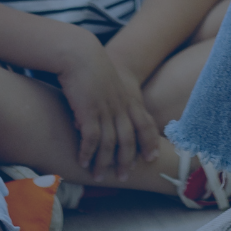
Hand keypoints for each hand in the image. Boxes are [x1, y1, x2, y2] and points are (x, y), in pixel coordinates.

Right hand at [55, 42, 162, 181]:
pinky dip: (88, 153)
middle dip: (126, 161)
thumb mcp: (109, 83)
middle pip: (129, 139)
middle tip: (123, 177)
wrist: (79, 53)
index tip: (151, 158)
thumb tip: (103, 119)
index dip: (150, 142)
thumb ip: (112, 100)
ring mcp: (106, 109)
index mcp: (128, 99)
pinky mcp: (88, 110)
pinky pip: (91, 138)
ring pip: (110, 143)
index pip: (145, 124)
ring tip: (98, 176)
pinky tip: (82, 162)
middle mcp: (120, 106)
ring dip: (104, 162)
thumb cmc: (91, 67)